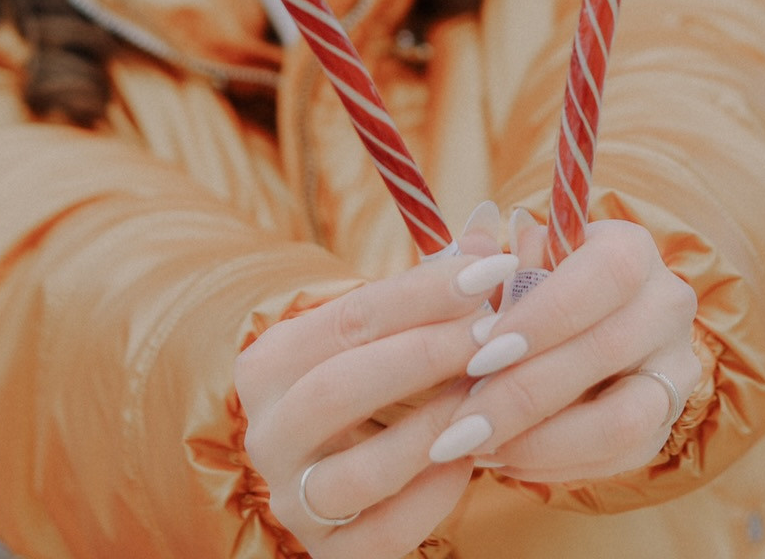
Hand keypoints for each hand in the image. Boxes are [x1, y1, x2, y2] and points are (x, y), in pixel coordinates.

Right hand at [236, 234, 516, 556]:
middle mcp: (266, 434)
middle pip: (339, 389)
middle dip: (427, 355)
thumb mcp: (391, 332)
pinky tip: (472, 458)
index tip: (492, 268)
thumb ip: (434, 288)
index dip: (424, 292)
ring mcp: (293, 500)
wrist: (345, 466)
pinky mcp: (330, 554)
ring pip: (361, 469)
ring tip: (491, 395)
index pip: (347, 318)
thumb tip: (493, 237)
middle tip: (497, 332)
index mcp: (269, 364)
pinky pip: (386, 531)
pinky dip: (435, 495)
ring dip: (434, 428)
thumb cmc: (379, 381)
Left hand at [426, 218, 698, 483]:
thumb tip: (469, 271)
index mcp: (631, 249)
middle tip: (461, 424)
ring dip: (544, 441)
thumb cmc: (528, 288)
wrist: (572, 326)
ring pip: (625, 418)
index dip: (545, 317)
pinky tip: (503, 458)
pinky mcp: (665, 421)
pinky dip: (557, 464)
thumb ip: (486, 265)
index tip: (481, 355)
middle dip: (524, 394)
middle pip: (608, 350)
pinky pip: (620, 456)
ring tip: (481, 448)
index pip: (607, 274)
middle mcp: (666, 304)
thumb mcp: (506, 263)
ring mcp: (675, 367)